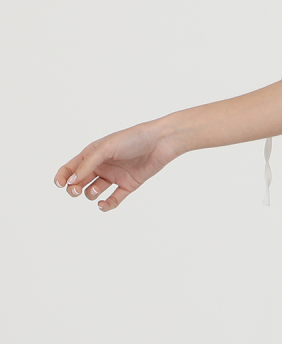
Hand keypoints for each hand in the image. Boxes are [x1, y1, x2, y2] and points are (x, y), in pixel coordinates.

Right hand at [53, 119, 178, 210]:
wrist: (161, 142)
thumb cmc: (133, 138)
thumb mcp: (107, 148)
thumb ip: (88, 163)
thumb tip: (72, 180)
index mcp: (93, 154)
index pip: (71, 168)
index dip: (62, 177)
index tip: (59, 185)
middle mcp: (102, 165)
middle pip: (80, 182)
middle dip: (74, 189)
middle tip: (75, 191)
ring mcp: (115, 176)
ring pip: (94, 191)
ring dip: (91, 194)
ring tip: (97, 190)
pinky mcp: (128, 185)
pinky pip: (113, 199)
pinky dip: (106, 205)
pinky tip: (102, 205)